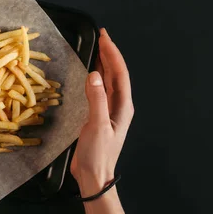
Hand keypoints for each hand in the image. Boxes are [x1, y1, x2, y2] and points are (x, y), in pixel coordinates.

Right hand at [70, 28, 134, 196]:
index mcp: (122, 106)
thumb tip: (94, 75)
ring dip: (104, 64)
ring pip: (109, 82)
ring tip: (96, 49)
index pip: (120, 73)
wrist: (94, 176)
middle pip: (116, 74)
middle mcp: (119, 106)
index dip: (112, 53)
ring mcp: (109, 111)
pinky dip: (96, 78)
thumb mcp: (96, 126)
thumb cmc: (98, 153)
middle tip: (100, 37)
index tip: (104, 37)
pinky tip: (90, 74)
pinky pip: (100, 91)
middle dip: (109, 54)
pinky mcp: (99, 117)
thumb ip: (96, 100)